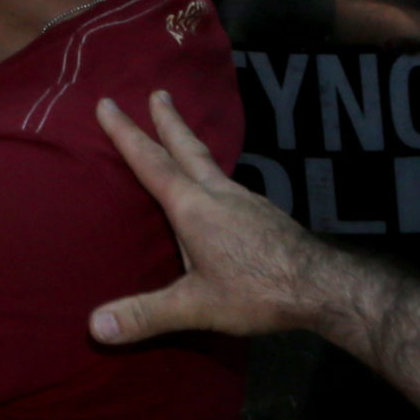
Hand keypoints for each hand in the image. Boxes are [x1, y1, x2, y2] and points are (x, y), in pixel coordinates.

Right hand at [88, 91, 339, 342]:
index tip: (107, 103)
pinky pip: (230, 185)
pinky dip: (214, 175)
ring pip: (212, 165)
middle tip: (158, 93)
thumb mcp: (196, 307)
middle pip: (188, 149)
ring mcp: (247, 202)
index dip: (126, 134)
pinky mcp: (266, 216)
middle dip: (169, 122)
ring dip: (192, 146)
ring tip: (184, 139)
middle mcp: (219, 194)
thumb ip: (146, 315)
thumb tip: (96, 327)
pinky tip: (220, 192)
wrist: (323, 287)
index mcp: (194, 208)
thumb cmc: (257, 290)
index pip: (152, 163)